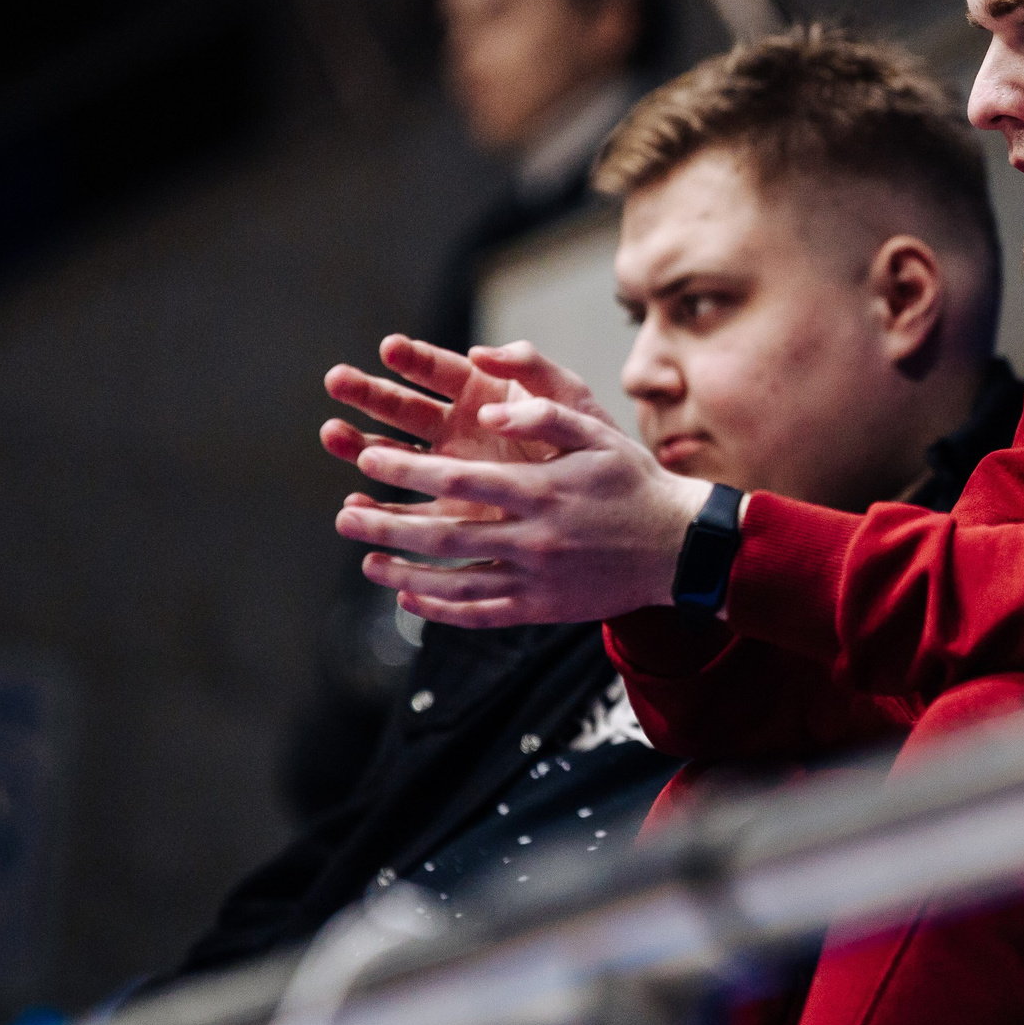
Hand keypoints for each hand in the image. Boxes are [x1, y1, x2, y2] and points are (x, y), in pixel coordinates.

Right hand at [323, 334, 602, 490]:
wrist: (612, 504)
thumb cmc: (594, 444)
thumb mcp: (571, 401)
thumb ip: (534, 369)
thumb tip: (485, 350)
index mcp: (486, 394)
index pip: (442, 370)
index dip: (415, 358)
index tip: (389, 348)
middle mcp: (461, 428)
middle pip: (406, 406)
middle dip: (370, 393)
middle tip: (337, 381)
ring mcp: (452, 470)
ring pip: (396, 454)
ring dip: (361, 444)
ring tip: (331, 434)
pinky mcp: (455, 512)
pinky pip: (410, 509)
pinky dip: (381, 505)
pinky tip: (356, 500)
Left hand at [331, 358, 714, 627]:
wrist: (678, 548)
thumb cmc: (635, 483)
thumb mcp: (598, 435)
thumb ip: (545, 415)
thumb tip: (491, 411)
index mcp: (541, 490)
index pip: (458, 481)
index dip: (408, 471)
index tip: (367, 459)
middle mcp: (533, 537)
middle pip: (444, 533)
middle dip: (388, 523)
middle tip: (345, 514)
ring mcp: (535, 577)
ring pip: (455, 579)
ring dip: (404, 571)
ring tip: (366, 560)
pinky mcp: (542, 607)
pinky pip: (482, 613)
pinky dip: (441, 609)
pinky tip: (411, 600)